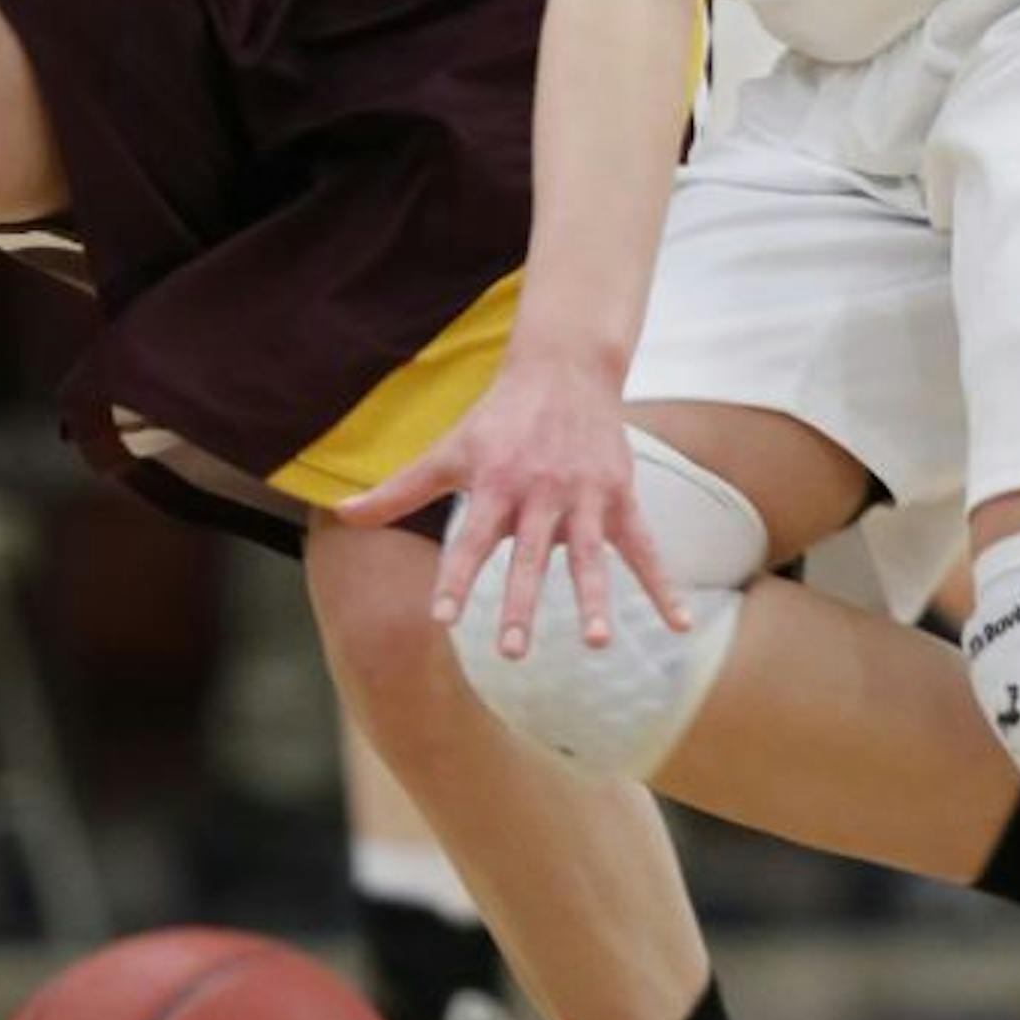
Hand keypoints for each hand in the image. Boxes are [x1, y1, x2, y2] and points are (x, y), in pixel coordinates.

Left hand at [337, 353, 690, 658]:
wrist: (564, 369)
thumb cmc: (497, 418)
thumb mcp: (447, 450)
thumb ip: (399, 490)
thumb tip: (339, 514)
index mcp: (494, 485)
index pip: (470, 540)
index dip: (456, 578)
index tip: (442, 619)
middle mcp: (539, 494)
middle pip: (529, 556)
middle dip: (524, 602)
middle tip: (515, 650)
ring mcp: (584, 497)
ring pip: (589, 555)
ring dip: (593, 599)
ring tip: (596, 642)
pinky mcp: (619, 497)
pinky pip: (646, 548)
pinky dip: (665, 586)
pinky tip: (680, 625)